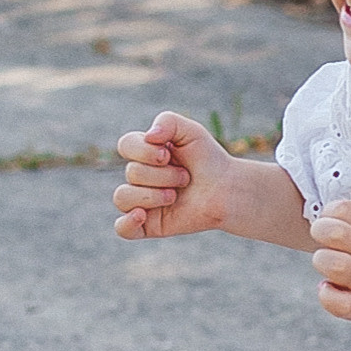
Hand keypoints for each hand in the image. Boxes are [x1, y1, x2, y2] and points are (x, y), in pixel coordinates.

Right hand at [113, 109, 234, 238]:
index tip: (167, 154)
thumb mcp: (192, 131)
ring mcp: (141, 201)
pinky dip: (127, 222)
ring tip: (175, 196)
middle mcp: (139, 177)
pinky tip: (142, 215)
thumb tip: (148, 137)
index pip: (126, 145)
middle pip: (132, 173)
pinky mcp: (147, 225)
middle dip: (164, 175)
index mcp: (144, 153)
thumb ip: (168, 121)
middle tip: (186, 177)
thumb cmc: (208, 160)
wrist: (227, 190)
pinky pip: (122, 229)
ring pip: (123, 198)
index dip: (144, 150)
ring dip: (153, 195)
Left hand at [311, 197, 350, 331]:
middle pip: (332, 232)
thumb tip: (330, 209)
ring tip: (331, 266)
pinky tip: (334, 289)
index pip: (343, 208)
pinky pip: (329, 298)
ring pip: (328, 262)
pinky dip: (327, 294)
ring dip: (322, 262)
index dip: (329, 213)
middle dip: (320, 232)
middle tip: (325, 241)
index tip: (332, 222)